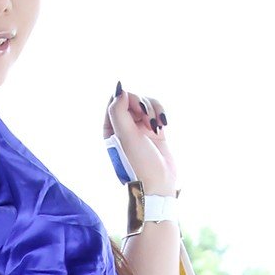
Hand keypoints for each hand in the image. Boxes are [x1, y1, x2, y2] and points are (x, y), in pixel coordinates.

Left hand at [104, 81, 179, 196]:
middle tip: (149, 120)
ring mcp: (140, 129)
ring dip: (154, 110)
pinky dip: (161, 114)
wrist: (158, 185)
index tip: (139, 111)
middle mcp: (124, 128)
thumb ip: (118, 111)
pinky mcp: (155, 131)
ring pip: (147, 104)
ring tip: (158, 126)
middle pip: (132, 99)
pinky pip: (157, 112)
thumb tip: (120, 90)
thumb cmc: (138, 164)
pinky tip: (164, 126)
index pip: (115, 101)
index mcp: (110, 129)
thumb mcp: (125, 136)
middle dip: (143, 105)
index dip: (128, 99)